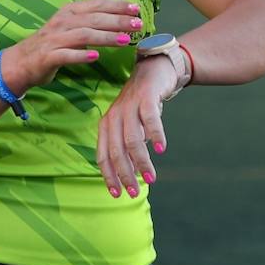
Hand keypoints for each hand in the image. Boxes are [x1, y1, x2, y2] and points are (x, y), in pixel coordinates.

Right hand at [7, 0, 142, 89]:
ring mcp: (54, 39)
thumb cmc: (50, 45)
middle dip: (118, 21)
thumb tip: (119, 20)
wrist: (20, 62)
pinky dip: (81, 55)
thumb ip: (90, 23)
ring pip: (83, 35)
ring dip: (105, 37)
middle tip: (137, 24)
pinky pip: (66, 55)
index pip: (96, 4)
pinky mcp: (48, 57)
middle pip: (94, 19)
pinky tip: (95, 57)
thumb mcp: (69, 28)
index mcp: (68, 12)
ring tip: (124, 40)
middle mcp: (62, 22)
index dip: (117, 5)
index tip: (136, 8)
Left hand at [95, 56, 177, 197]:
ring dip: (141, 161)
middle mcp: (114, 117)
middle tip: (135, 192)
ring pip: (132, 140)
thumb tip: (132, 176)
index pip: (103, 156)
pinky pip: (150, 119)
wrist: (153, 70)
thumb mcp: (129, 126)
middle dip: (125, 175)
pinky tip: (161, 149)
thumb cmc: (140, 105)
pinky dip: (155, 135)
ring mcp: (129, 107)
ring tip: (151, 178)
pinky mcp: (145, 98)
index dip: (109, 176)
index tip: (117, 195)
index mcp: (106, 126)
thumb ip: (128, 147)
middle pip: (116, 151)